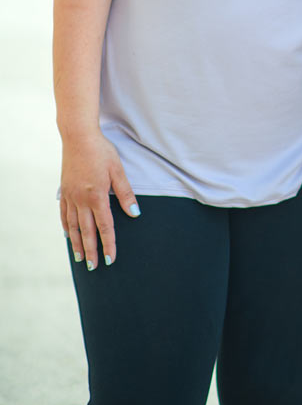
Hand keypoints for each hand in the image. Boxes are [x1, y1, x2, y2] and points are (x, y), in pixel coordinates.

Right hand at [59, 130, 139, 269]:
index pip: (105, 226)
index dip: (109, 244)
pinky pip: (64, 214)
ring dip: (77, 244)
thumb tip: (135, 213)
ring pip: (73, 226)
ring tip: (80, 258)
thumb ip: (126, 193)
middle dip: (91, 251)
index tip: (110, 259)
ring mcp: (70, 196)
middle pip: (88, 231)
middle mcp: (81, 200)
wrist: (78, 136)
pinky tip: (68, 236)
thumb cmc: (101, 151)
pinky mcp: (64, 191)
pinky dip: (66, 227)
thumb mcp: (117, 170)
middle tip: (93, 268)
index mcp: (97, 196)